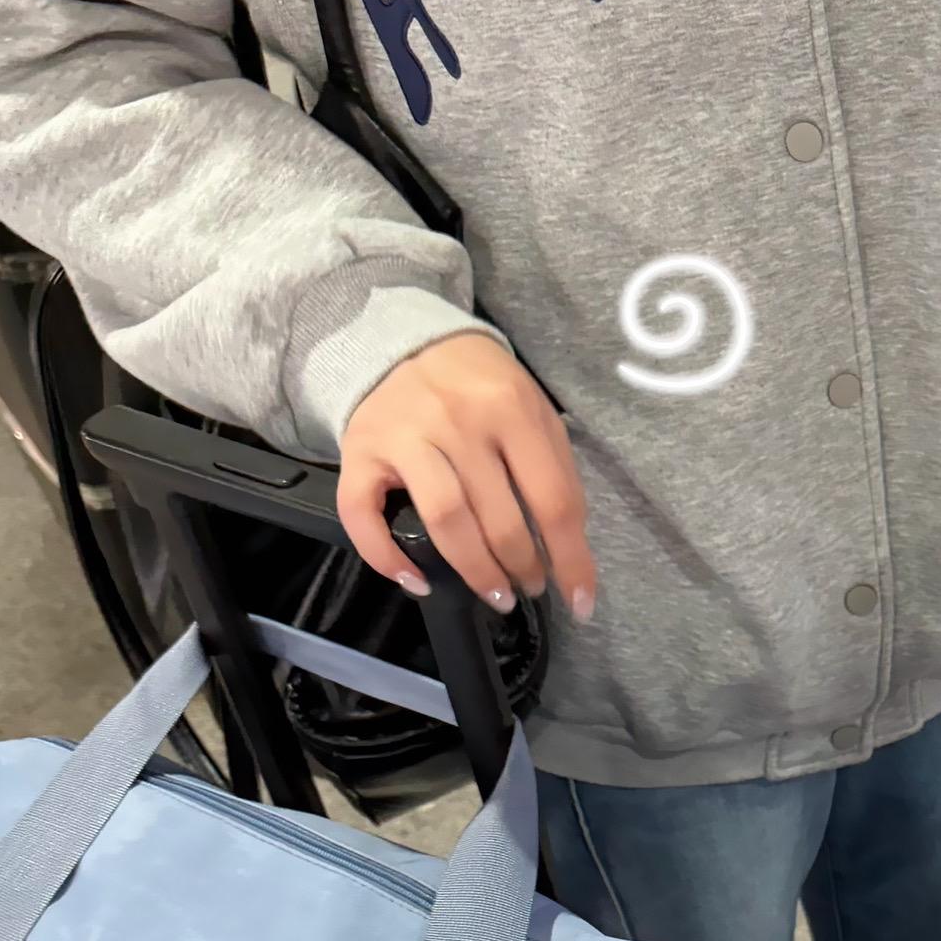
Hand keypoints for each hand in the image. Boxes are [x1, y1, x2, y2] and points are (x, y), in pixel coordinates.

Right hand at [339, 331, 598, 620]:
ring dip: (476, 572)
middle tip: (530, 588)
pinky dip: (386, 559)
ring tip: (496, 594)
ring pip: (445, 522)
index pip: (553, 502)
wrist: (402, 338)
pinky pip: (364, 516)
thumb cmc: (479, 386)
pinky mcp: (359, 452)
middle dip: (523, 569)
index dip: (571, 561)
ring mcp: (405, 437)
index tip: (580, 601)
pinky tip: (416, 582)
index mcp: (511, 410)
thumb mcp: (532, 410)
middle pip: (499, 520)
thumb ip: (554, 469)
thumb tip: (569, 547)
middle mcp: (457, 422)